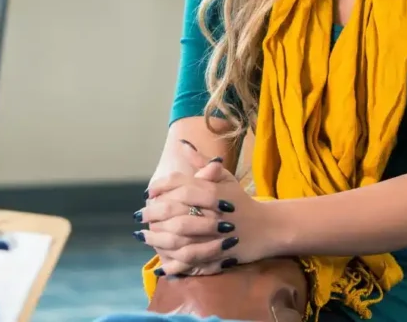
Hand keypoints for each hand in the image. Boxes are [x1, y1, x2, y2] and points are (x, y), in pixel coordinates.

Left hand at [138, 161, 275, 276]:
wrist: (267, 228)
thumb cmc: (241, 201)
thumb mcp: (225, 178)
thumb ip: (202, 163)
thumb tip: (182, 144)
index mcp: (212, 190)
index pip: (178, 184)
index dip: (159, 188)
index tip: (148, 194)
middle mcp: (212, 211)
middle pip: (173, 210)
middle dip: (152, 213)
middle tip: (139, 215)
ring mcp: (215, 235)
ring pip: (177, 236)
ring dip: (156, 237)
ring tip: (143, 235)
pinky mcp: (217, 255)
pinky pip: (189, 259)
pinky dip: (172, 261)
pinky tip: (159, 260)